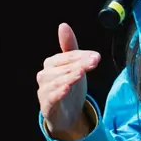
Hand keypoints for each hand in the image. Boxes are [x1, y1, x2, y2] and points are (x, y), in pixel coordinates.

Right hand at [37, 23, 98, 140]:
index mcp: (52, 63)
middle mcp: (45, 75)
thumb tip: (63, 25)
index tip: (96, 56)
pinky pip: (51, 97)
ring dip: (69, 76)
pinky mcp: (46, 105)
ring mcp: (44, 90)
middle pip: (63, 67)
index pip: (67, 56)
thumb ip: (71, 48)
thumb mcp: (74, 66)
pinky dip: (58, 92)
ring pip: (56, 81)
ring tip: (81, 73)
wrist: (68, 115)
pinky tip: (67, 88)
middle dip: (79, 64)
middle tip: (94, 62)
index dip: (82, 56)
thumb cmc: (70, 87)